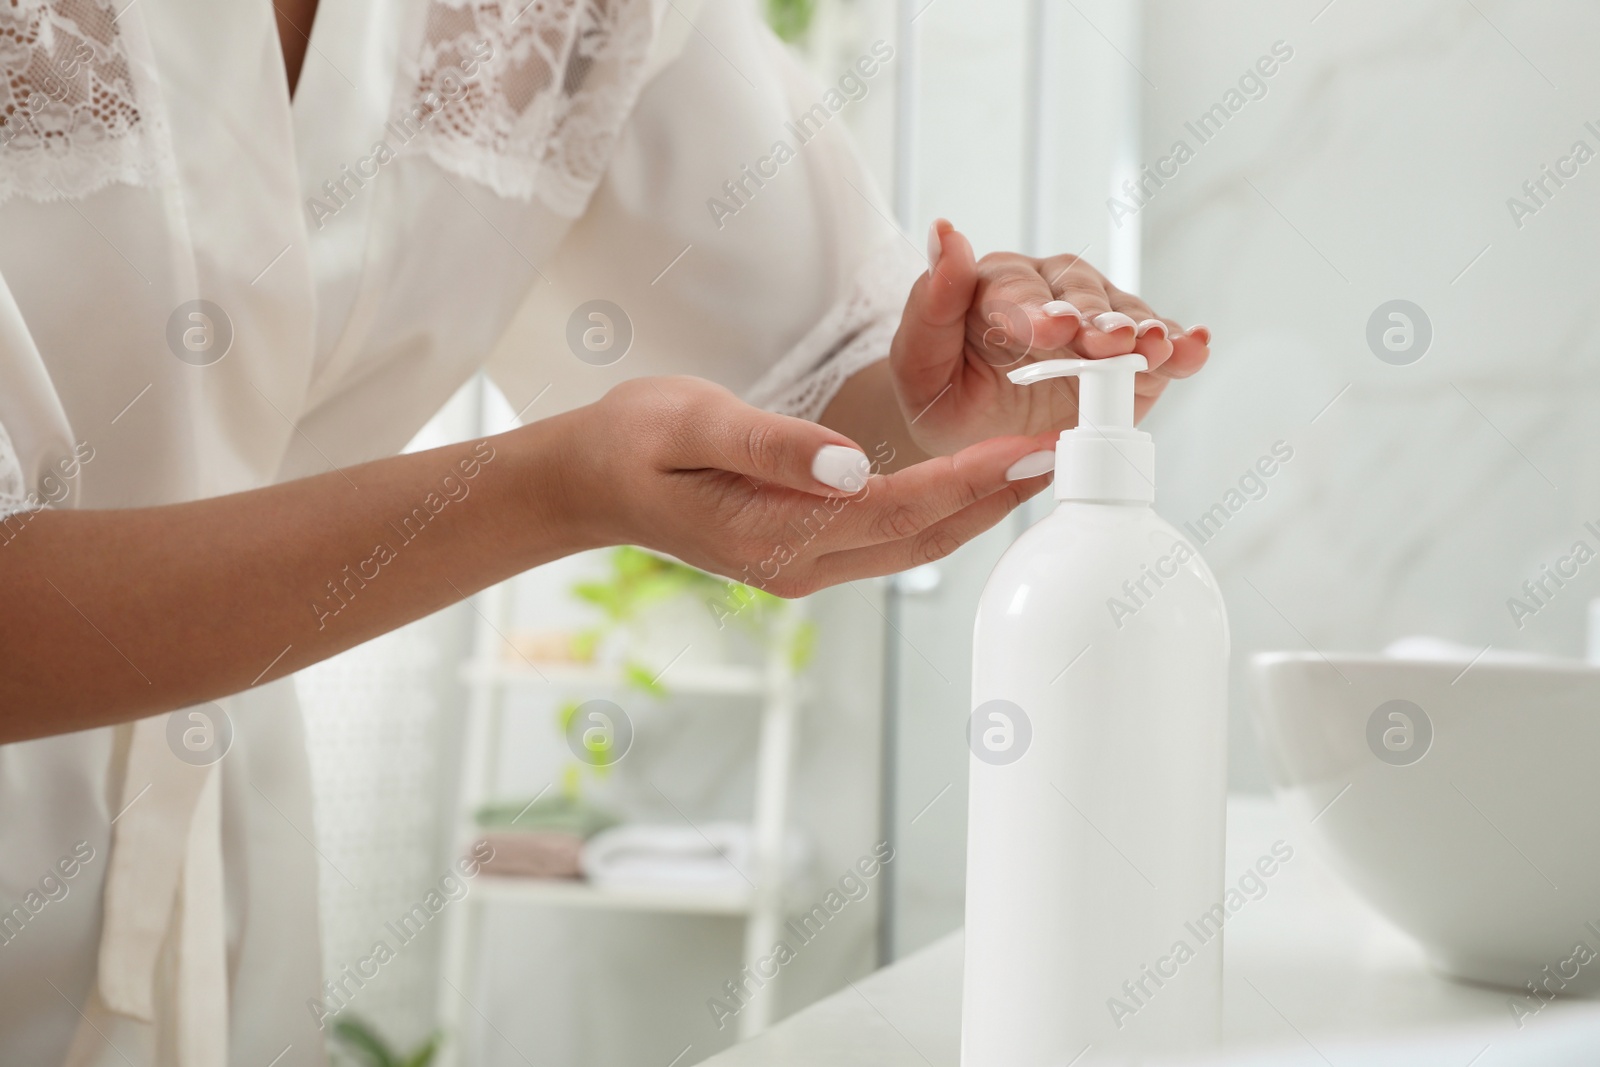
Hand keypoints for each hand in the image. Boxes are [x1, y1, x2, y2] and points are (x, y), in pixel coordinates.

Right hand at [557, 376, 1055, 596]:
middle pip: (924, 536)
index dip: (970, 481)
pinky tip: (978, 480)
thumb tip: (853, 463)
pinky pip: (894, 536)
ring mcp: (806, 565)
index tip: (1031, 448)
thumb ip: (773, 444)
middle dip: (999, 498)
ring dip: (980, 507)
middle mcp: (802, 564)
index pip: (897, 509)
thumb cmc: (633, 441)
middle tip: (1071, 455)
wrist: (590, 484)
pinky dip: (944, 508)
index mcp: (775, 534)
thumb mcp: (692, 421)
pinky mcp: (807, 552)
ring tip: (1041, 464)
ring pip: (915, 541)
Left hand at [888, 219, 1211, 456]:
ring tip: (1158, 349)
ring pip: (1123, 316)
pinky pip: (1156, 344)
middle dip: (1097, 320)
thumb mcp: (916, 362)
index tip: (1053, 328)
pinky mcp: (1129, 349)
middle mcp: (1050, 289)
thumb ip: (930, 303)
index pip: (1015, 292)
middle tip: (1113, 343)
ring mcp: (1095, 317)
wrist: (976, 435)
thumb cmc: (942, 394)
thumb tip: (945, 232)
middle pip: (1080, 296)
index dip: (1036, 310)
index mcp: (992, 286)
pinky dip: (1178, 347)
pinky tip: (1195, 348)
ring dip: (1143, 332)